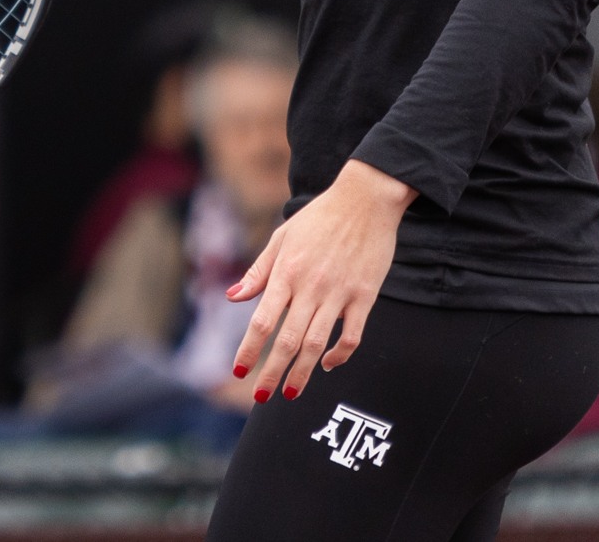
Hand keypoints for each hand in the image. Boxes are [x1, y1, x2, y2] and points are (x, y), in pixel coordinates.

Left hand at [227, 159, 417, 403]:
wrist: (365, 200)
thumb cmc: (318, 218)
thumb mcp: (281, 238)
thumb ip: (259, 271)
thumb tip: (233, 297)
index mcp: (286, 273)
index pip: (262, 320)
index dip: (249, 349)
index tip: (239, 371)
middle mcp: (310, 287)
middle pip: (289, 341)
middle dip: (272, 372)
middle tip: (261, 397)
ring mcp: (339, 294)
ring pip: (318, 344)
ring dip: (303, 373)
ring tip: (290, 391)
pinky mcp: (365, 297)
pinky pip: (352, 336)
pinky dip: (340, 355)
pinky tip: (328, 365)